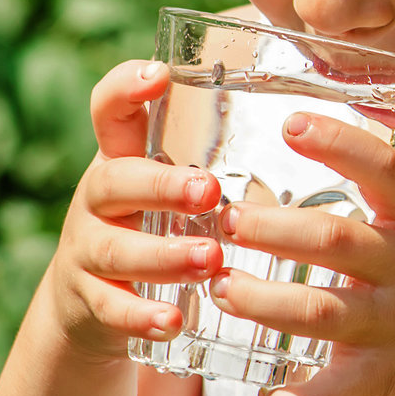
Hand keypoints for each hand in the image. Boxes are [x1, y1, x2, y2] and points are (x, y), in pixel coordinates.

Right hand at [47, 60, 223, 359]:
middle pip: (113, 180)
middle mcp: (98, 198)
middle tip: (209, 191)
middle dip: (161, 186)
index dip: (126, 87)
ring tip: (209, 259)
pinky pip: (111, 309)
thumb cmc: (154, 220)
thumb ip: (211, 150)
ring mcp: (88, 250)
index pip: (109, 109)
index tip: (159, 74)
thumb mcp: (169, 179)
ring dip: (163, 255)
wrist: (90, 299)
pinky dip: (142, 316)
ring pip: (116, 249)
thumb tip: (306, 111)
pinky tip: (174, 321)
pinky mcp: (88, 302)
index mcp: (122, 157)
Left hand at [207, 112, 394, 395]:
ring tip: (223, 288)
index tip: (292, 126)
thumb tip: (346, 145)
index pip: (384, 170)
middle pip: (335, 241)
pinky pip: (340, 392)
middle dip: (275, 229)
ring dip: (265, 303)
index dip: (339, 144)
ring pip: (322, 312)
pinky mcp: (389, 375)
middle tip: (230, 221)